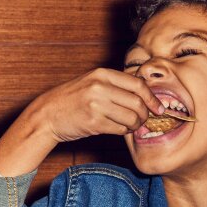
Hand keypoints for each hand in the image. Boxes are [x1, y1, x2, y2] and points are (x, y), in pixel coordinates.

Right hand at [0, 69, 162, 175]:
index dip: (152, 97)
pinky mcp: (93, 122)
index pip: (138, 84)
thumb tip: (144, 93)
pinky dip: (124, 131)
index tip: (159, 107)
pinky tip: (120, 130)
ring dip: (136, 125)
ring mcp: (96, 104)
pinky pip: (120, 129)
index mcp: (102, 74)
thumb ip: (114, 85)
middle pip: (138, 102)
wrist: (47, 115)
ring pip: (131, 117)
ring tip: (131, 126)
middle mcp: (100, 87)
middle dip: (146, 114)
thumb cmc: (71, 100)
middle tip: (145, 119)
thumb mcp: (91, 83)